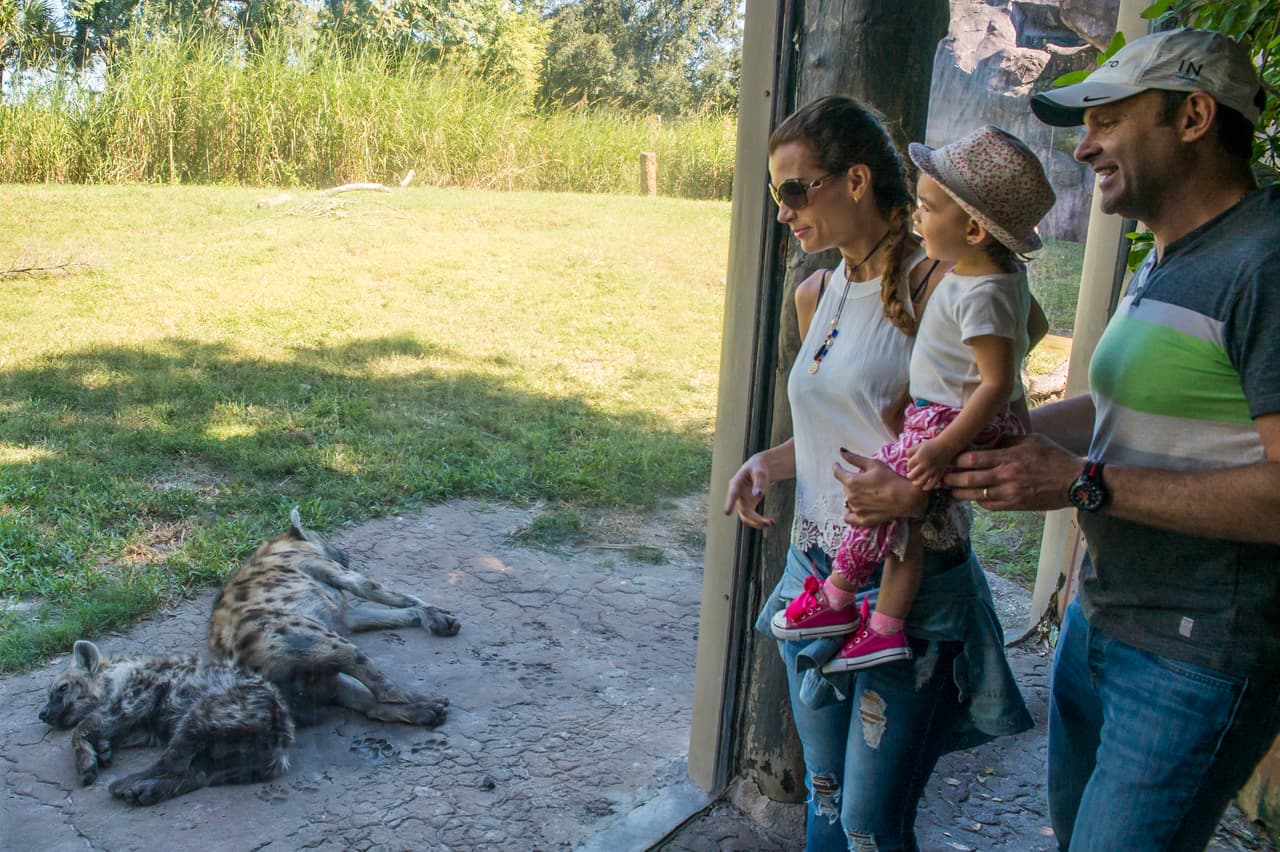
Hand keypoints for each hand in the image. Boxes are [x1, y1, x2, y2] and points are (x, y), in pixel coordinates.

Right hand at [724, 454, 774, 528]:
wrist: (758, 468)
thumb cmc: (757, 467)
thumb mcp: (759, 471)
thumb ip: (758, 481)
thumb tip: (757, 495)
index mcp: (736, 483)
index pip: (732, 494)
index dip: (729, 503)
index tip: (727, 513)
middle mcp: (737, 495)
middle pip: (743, 510)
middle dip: (754, 518)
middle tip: (769, 522)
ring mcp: (742, 502)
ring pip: (746, 517)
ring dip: (757, 522)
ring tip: (770, 523)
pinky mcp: (748, 506)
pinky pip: (751, 517)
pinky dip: (759, 521)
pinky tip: (770, 522)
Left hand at [832, 449, 927, 526]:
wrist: (905, 498)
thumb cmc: (891, 479)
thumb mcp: (873, 464)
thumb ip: (855, 458)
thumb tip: (842, 452)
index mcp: (852, 481)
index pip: (838, 473)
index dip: (837, 467)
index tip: (837, 465)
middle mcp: (851, 496)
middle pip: (845, 487)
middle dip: (851, 482)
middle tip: (864, 480)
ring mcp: (856, 509)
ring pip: (849, 500)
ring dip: (854, 495)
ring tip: (867, 493)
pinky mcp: (863, 520)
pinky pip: (849, 517)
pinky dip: (850, 512)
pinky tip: (854, 509)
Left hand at [905, 439, 953, 490]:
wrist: (946, 445)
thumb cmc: (932, 444)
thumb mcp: (919, 445)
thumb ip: (910, 451)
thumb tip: (906, 459)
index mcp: (919, 457)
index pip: (909, 465)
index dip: (909, 465)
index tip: (912, 464)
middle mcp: (924, 465)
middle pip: (912, 475)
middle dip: (910, 475)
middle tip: (911, 474)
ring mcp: (932, 471)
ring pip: (920, 482)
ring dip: (916, 483)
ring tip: (915, 482)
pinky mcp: (939, 474)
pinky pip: (932, 484)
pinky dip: (927, 487)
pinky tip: (924, 487)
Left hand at [944, 433, 1079, 509]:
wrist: (1074, 482)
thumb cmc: (1053, 457)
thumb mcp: (1030, 440)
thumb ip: (1007, 440)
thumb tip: (989, 440)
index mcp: (1008, 457)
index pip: (973, 459)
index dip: (956, 460)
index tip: (947, 459)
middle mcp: (1006, 476)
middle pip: (970, 479)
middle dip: (951, 479)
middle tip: (939, 478)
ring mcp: (1010, 493)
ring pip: (977, 495)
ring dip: (960, 493)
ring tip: (949, 490)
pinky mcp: (1015, 506)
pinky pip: (990, 505)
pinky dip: (979, 501)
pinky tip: (972, 497)